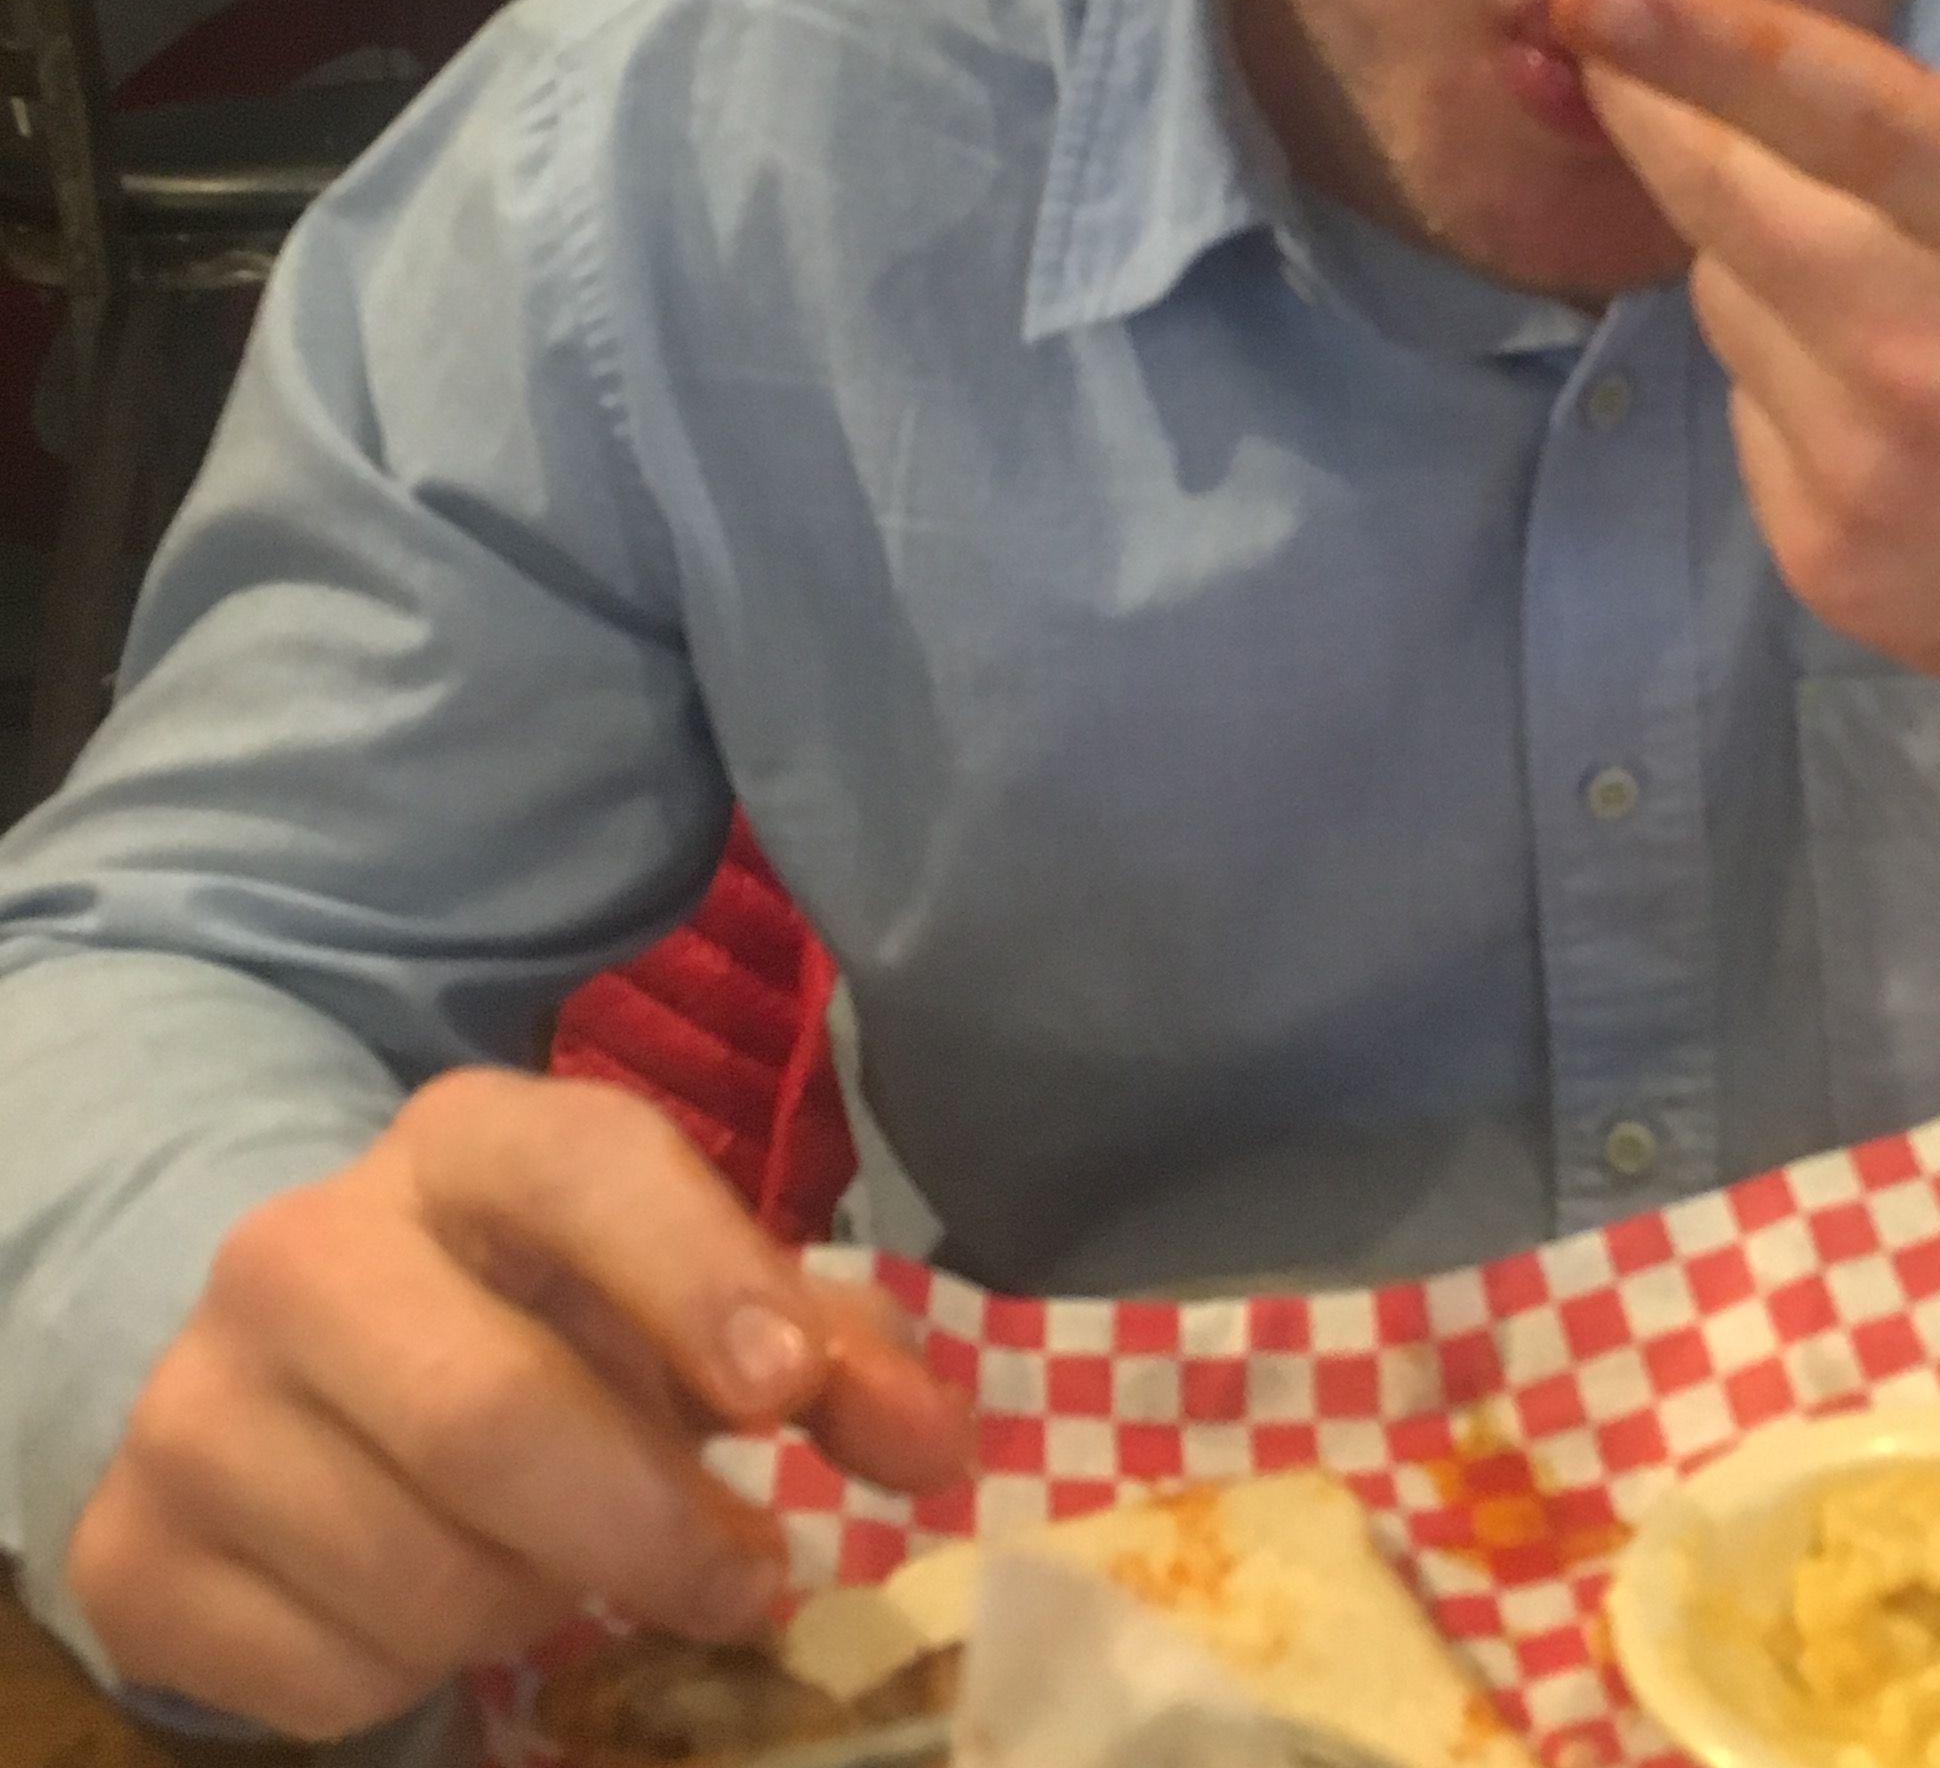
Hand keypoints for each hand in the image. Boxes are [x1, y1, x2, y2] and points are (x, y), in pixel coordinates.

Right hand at [67, 1068, 970, 1738]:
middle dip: (651, 1526)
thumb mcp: (674, 1288)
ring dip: (546, 1609)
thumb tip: (932, 1448)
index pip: (591, 1170)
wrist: (290, 1362)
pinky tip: (444, 1600)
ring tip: (576, 1568)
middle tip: (754, 1581)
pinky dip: (427, 1675)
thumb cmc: (537, 1310)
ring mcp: (195, 1404)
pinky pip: (329, 1676)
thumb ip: (822, 1351)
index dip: (698, 1278)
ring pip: (422, 1574)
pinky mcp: (131, 1556)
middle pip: (494, 1415)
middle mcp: (305, 1247)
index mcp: (468, 1140)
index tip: (785, 1396)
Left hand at [1552, 0, 1939, 827]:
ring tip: (1865, 252)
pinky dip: (1785, 368)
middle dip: (1656, 107)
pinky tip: (1888, 383)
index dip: (1708, 43)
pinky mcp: (1827, 557)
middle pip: (1724, 200)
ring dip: (1753, 247)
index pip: (1849, 115)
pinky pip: (1744, 409)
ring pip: (1722, 295)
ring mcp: (1872, 473)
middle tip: (1620, 45)